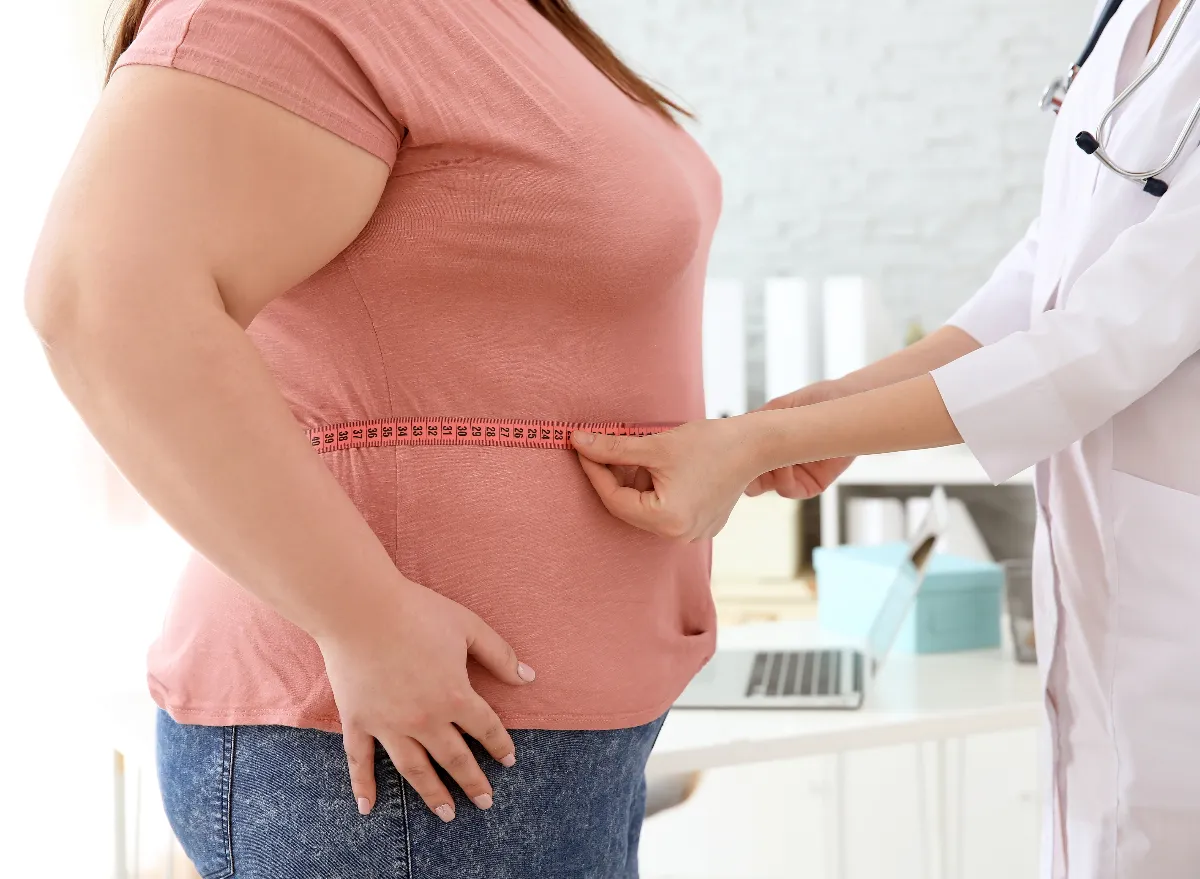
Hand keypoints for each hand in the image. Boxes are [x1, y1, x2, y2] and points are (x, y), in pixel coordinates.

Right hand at [317, 580, 535, 821]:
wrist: (359, 608)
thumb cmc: (416, 611)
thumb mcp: (467, 626)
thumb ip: (499, 654)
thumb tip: (529, 677)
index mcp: (454, 696)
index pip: (485, 729)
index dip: (500, 746)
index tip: (509, 761)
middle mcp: (424, 719)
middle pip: (454, 759)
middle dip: (473, 782)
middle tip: (485, 802)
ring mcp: (389, 725)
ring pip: (415, 769)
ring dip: (432, 794)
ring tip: (446, 814)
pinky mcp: (358, 721)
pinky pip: (361, 761)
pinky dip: (364, 787)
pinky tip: (368, 808)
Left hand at [572, 417, 762, 540]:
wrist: (756, 445)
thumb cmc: (709, 443)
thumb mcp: (655, 445)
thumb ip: (613, 448)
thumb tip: (578, 442)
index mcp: (666, 521)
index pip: (613, 499)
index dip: (593, 472)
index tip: (581, 448)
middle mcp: (678, 536)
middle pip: (630, 507)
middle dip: (614, 477)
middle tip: (600, 448)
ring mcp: (692, 534)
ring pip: (647, 508)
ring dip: (635, 482)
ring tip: (636, 452)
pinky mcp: (701, 525)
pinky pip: (665, 510)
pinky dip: (654, 489)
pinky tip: (656, 465)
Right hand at [744, 380, 855, 497]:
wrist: (852, 403)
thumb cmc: (819, 399)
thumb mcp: (782, 406)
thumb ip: (758, 418)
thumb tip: (735, 429)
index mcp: (769, 444)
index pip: (742, 460)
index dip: (735, 461)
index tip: (736, 452)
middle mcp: (780, 461)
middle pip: (752, 480)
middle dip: (746, 475)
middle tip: (749, 464)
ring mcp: (796, 474)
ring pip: (770, 487)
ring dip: (768, 475)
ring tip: (775, 458)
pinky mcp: (813, 484)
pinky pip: (791, 491)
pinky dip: (784, 481)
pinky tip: (788, 464)